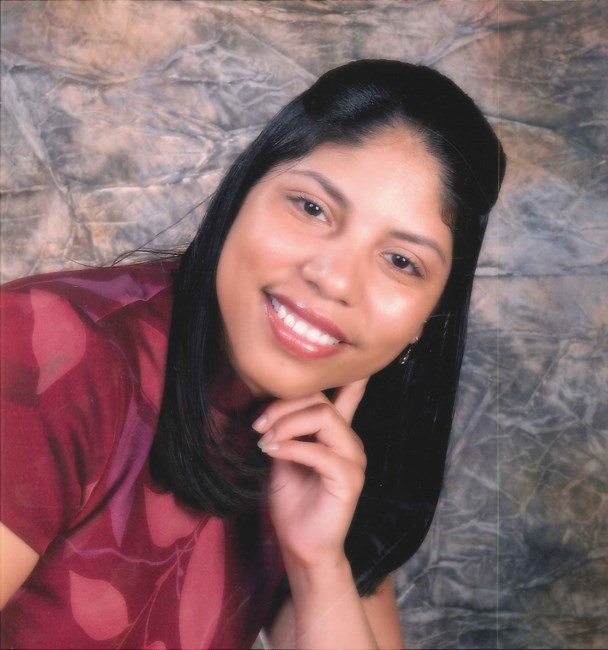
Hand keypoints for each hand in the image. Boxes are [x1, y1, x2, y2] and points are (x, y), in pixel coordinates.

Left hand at [252, 379, 367, 569]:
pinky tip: (271, 451)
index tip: (347, 353)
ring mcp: (354, 459)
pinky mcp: (349, 479)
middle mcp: (350, 441)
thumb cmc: (291, 498)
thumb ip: (288, 427)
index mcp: (337, 433)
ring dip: (287, 423)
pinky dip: (291, 447)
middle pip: (321, 401)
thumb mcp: (285, 453)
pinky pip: (319, 450)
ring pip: (323, 418)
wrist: (299, 543)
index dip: (351, 375)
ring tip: (264, 438)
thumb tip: (273, 401)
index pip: (349, 395)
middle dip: (284, 406)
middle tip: (257, 424)